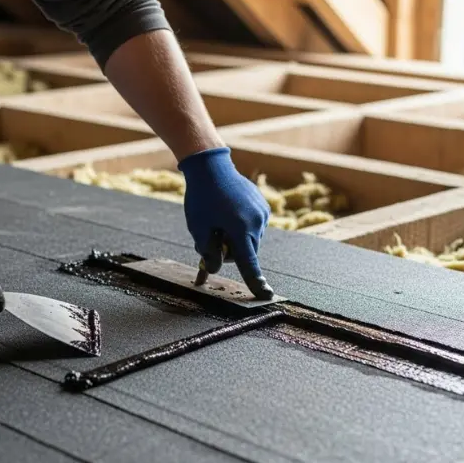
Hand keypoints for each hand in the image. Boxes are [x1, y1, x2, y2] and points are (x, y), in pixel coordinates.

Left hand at [178, 147, 273, 298]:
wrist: (211, 166)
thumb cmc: (201, 198)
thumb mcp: (198, 229)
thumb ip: (208, 254)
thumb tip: (216, 269)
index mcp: (240, 230)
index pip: (248, 264)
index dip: (255, 283)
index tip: (265, 296)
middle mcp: (256, 223)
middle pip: (247, 253)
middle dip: (231, 251)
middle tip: (212, 234)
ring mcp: (262, 214)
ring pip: (251, 240)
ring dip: (237, 239)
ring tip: (220, 219)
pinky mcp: (263, 207)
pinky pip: (254, 227)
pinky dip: (242, 227)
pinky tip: (229, 211)